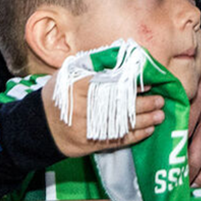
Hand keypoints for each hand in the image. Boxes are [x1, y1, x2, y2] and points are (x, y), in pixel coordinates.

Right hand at [41, 75, 164, 158]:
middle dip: (143, 104)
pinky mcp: (89, 144)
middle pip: (119, 106)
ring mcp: (86, 129)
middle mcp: (82, 108)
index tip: (149, 83)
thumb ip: (94, 64)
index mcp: (78, 85)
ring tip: (160, 115)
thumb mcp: (70, 72)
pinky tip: (148, 130)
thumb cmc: (60, 93)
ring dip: (143, 121)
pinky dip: (134, 136)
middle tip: (160, 100)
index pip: (110, 84)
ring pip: (120, 125)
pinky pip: (116, 141)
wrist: (40, 125)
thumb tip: (121, 55)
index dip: (131, 85)